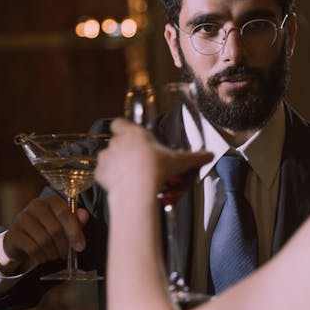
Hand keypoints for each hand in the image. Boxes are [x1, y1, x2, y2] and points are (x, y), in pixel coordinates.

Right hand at [0, 194, 89, 274]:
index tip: (80, 247)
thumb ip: (75, 221)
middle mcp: (36, 205)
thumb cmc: (47, 231)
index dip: (74, 231)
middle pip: (55, 229)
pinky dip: (41, 257)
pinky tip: (43, 257)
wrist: (21, 241)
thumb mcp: (64, 225)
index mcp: (51, 201)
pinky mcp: (14, 233)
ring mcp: (22, 218)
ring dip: (53, 253)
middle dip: (64, 246)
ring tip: (54, 255)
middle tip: (65, 254)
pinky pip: (33, 248)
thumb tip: (84, 215)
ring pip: (44, 240)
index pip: (64, 212)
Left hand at [95, 118, 210, 196]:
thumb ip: (194, 157)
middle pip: (116, 141)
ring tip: (127, 175)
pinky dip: (108, 178)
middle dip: (124, 151)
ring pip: (107, 157)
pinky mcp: (100, 173)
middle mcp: (117, 142)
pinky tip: (120, 184)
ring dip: (115, 164)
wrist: (138, 186)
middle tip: (136, 162)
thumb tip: (210, 155)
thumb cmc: (158, 168)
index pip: (120, 123)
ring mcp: (106, 156)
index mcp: (134, 133)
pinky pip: (102, 174)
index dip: (123, 128)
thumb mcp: (179, 161)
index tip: (130, 135)